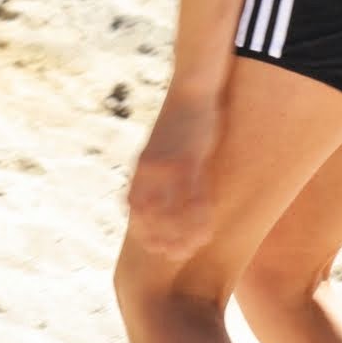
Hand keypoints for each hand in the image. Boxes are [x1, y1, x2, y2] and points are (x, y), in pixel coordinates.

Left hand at [127, 97, 221, 259]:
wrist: (193, 87)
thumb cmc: (181, 118)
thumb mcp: (162, 144)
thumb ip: (158, 166)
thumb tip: (160, 188)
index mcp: (142, 164)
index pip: (133, 204)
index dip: (140, 228)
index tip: (151, 245)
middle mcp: (150, 167)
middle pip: (148, 213)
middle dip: (159, 238)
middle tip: (173, 255)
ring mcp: (170, 164)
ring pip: (172, 210)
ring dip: (181, 234)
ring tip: (192, 249)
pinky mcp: (191, 159)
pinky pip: (194, 196)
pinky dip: (199, 217)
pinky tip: (208, 229)